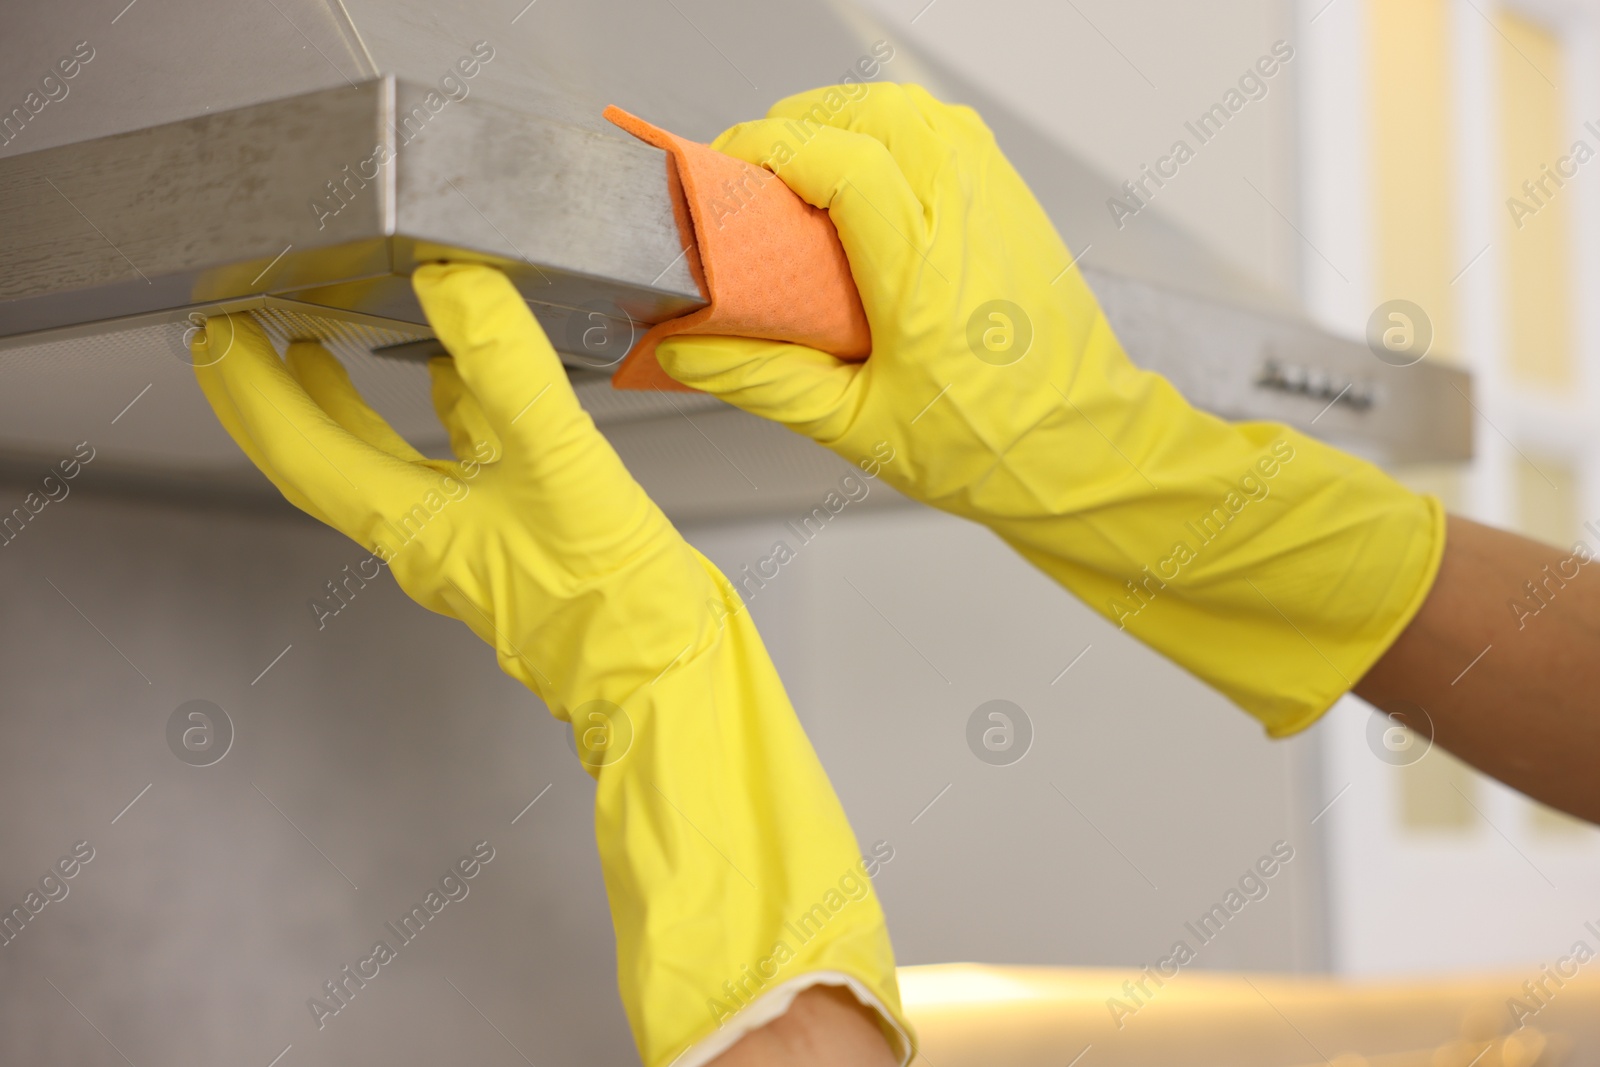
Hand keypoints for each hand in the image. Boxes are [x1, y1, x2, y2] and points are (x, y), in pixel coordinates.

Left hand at [192, 263, 910, 1066]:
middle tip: (240, 332)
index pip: (303, 451)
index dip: (251, 390)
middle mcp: (427, 535)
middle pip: (325, 457)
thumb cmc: (614, 612)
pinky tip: (470, 373)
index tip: (217, 331)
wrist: (669, 679)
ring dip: (349, 401)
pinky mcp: (521, 532)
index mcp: (413, 529)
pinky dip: (454, 408)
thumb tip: (456, 285)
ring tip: (324, 340)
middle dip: (276, 396)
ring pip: (389, 457)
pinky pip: (464, 459)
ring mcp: (472, 535)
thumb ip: (509, 374)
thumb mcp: (563, 471)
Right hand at [658, 85, 1443, 734]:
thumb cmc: (988, 449)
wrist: (1084, 457)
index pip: (841, 163)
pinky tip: (875, 179)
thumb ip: (762, 380)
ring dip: (855, 119)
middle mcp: (970, 224)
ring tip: (810, 166)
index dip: (771, 146)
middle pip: (881, 112)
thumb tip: (687, 346)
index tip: (727, 165)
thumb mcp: (853, 427)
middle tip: (760, 165)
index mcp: (923, 278)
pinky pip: (956, 133)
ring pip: (921, 110)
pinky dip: (902, 133)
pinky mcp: (1017, 210)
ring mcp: (1002, 208)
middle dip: (806, 120)